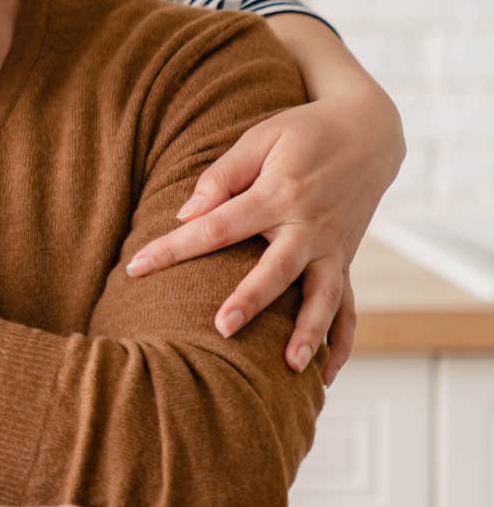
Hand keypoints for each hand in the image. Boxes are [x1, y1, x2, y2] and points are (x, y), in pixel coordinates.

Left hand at [125, 88, 403, 386]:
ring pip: (324, 297)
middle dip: (251, 299)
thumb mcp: (261, 138)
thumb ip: (223, 176)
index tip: (136, 268)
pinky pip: (349, 306)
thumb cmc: (303, 132)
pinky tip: (325, 375)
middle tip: (222, 329)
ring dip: (309, 333)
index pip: (217, 228)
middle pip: (276, 269)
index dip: (174, 248)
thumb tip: (187, 214)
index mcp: (279, 194)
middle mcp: (309, 226)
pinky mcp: (347, 260)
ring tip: (290, 367)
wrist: (370, 132)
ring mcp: (333, 248)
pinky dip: (341, 340)